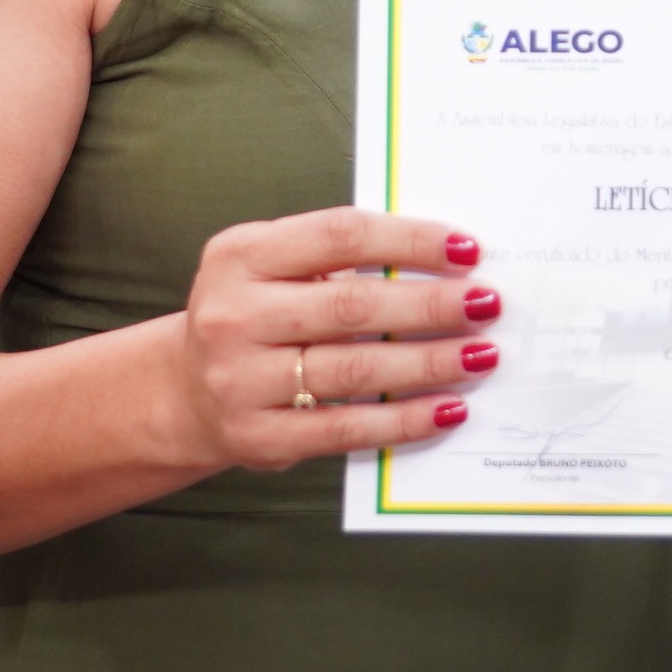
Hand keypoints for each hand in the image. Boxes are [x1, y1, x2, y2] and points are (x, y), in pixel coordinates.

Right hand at [167, 211, 502, 473]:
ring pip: (355, 371)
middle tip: (488, 304)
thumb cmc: (255, 313)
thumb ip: (338, 256)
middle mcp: (234, 315)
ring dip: (429, 363)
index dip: (411, 240)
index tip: (469, 249)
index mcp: (242, 254)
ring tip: (481, 355)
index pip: (341, 235)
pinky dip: (404, 420)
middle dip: (431, 305)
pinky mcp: (258, 436)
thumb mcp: (273, 266)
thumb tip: (446, 260)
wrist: (184, 389)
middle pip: (353, 306)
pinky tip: (448, 409)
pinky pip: (346, 429)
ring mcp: (240, 380)